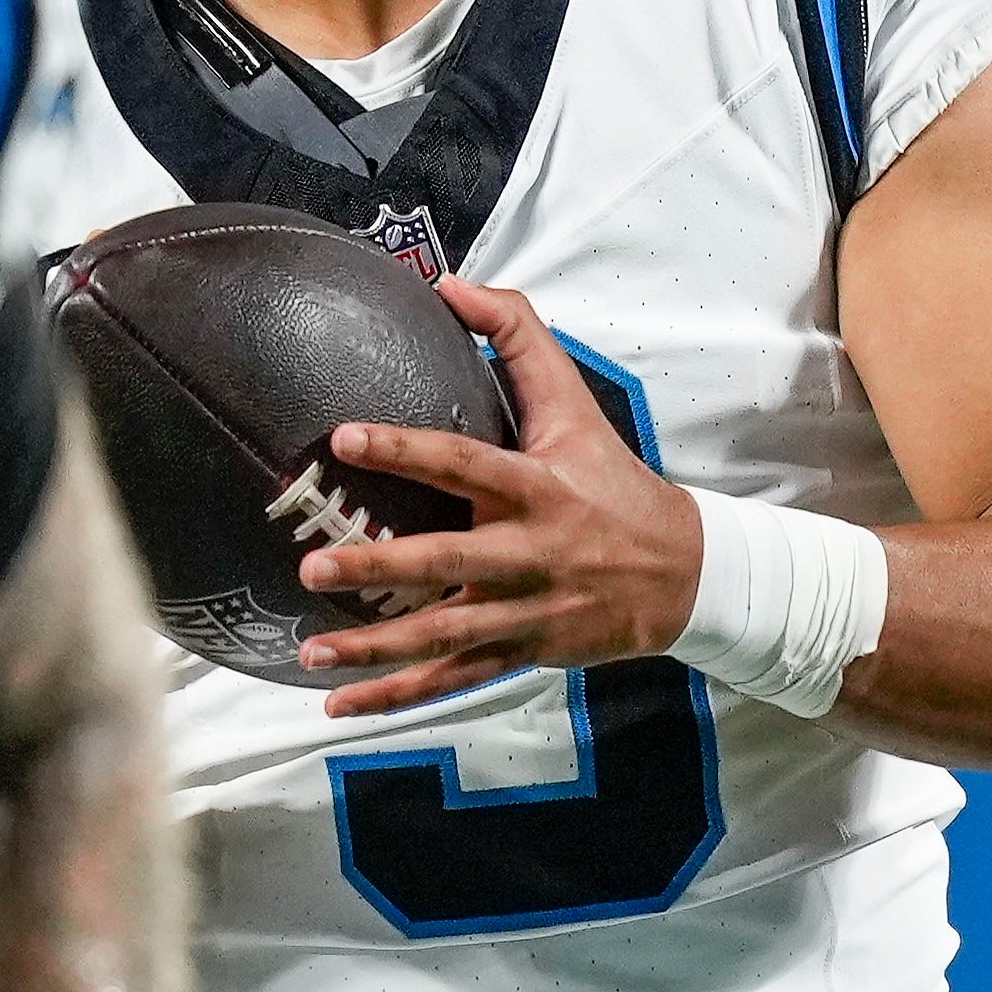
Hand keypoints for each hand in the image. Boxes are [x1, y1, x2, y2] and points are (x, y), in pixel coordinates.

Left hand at [297, 275, 702, 720]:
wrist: (681, 575)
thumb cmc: (612, 482)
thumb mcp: (575, 405)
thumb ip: (518, 338)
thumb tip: (451, 285)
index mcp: (536, 487)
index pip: (464, 462)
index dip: (406, 449)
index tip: (344, 438)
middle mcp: (529, 552)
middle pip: (447, 563)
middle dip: (380, 566)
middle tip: (314, 562)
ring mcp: (524, 611)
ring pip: (443, 635)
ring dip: (375, 647)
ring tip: (311, 648)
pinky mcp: (521, 652)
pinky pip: (452, 680)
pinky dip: (396, 696)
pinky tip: (341, 706)